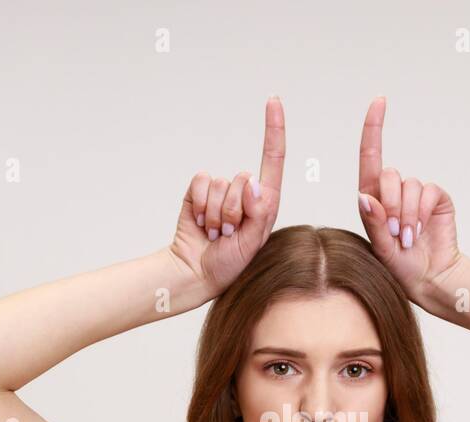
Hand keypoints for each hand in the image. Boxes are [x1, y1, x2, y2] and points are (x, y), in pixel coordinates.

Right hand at [167, 96, 285, 300]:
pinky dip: (198, 203)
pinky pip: (201, 181)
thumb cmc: (230, 263)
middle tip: (228, 233)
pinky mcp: (199, 190)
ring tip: (215, 232)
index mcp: (265, 202)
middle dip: (232, 210)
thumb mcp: (252, 244)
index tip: (273, 101)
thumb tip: (253, 183)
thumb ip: (258, 213)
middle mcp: (244, 192)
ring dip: (214, 213)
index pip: (273, 160)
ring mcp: (221, 190)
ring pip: (220, 184)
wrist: (196, 272)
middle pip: (243, 179)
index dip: (274, 130)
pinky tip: (200, 222)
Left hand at [356, 96, 465, 307]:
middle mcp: (393, 192)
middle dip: (390, 205)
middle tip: (396, 234)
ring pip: (408, 185)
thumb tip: (364, 196)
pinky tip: (421, 231)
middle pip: (388, 175)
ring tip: (408, 239)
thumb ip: (373, 222)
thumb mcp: (380, 248)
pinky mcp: (435, 197)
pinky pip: (427, 190)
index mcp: (373, 199)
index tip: (379, 101)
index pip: (370, 157)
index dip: (374, 128)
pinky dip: (422, 212)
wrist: (431, 278)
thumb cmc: (400, 268)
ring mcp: (416, 193)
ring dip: (407, 215)